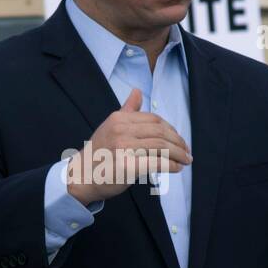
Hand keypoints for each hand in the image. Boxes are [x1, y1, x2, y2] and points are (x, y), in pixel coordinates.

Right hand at [65, 88, 191, 205]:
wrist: (81, 176)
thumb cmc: (99, 153)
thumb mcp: (110, 126)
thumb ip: (127, 110)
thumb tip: (137, 91)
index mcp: (119, 119)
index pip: (154, 119)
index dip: (171, 129)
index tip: (179, 139)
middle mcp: (121, 130)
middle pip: (160, 132)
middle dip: (178, 142)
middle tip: (187, 151)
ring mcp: (123, 148)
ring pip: (161, 147)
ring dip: (178, 154)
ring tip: (186, 161)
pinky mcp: (128, 166)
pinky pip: (157, 162)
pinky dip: (172, 165)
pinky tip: (177, 168)